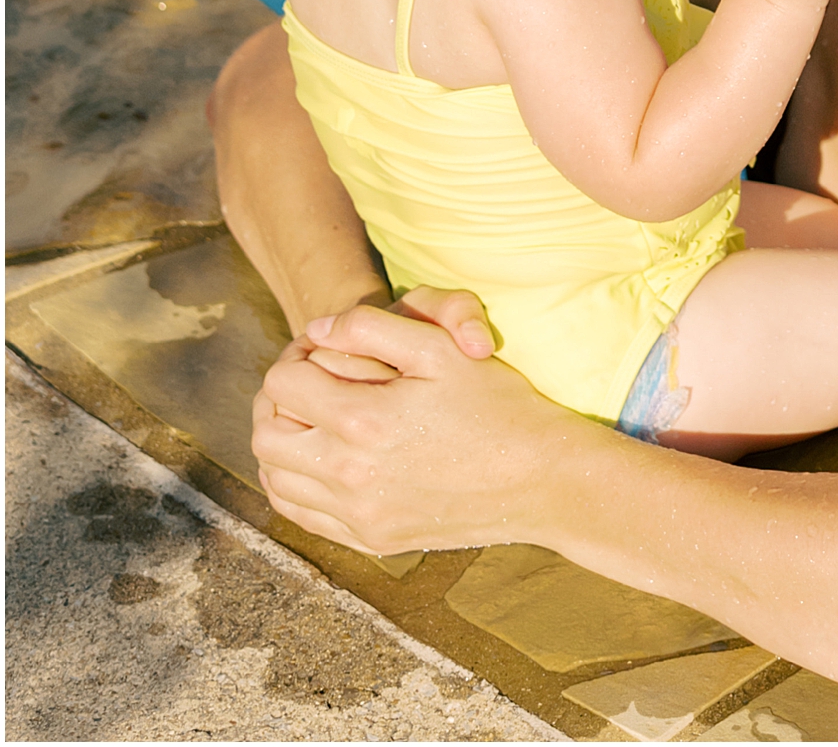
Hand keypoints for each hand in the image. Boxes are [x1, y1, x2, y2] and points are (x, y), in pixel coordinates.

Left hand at [253, 301, 566, 554]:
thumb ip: (370, 327)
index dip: (293, 356)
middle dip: (276, 402)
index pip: (284, 385)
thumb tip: (315, 329)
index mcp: (362, 420)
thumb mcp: (439, 347)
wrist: (540, 479)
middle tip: (304, 383)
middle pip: (267, 437)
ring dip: (282, 444)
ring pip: (279, 482)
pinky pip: (305, 517)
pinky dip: (298, 485)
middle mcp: (350, 475)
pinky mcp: (372, 540)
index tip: (315, 349)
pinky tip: (323, 461)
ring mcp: (359, 515)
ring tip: (311, 419)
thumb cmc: (495, 405)